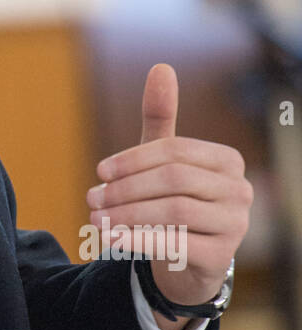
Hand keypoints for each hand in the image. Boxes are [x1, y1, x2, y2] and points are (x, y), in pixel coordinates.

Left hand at [85, 63, 252, 310]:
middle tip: (91, 198)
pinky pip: (175, 244)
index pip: (174, 151)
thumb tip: (161, 67)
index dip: (132, 160)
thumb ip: (161, 117)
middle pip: (173, 180)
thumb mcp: (163, 160)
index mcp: (227, 160)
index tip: (99, 172)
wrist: (188, 262)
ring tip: (95, 219)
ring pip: (174, 211)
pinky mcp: (220, 257)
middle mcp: (239, 190)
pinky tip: (110, 240)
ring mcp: (235, 225)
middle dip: (126, 189)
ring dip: (127, 214)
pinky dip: (138, 240)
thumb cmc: (174, 200)